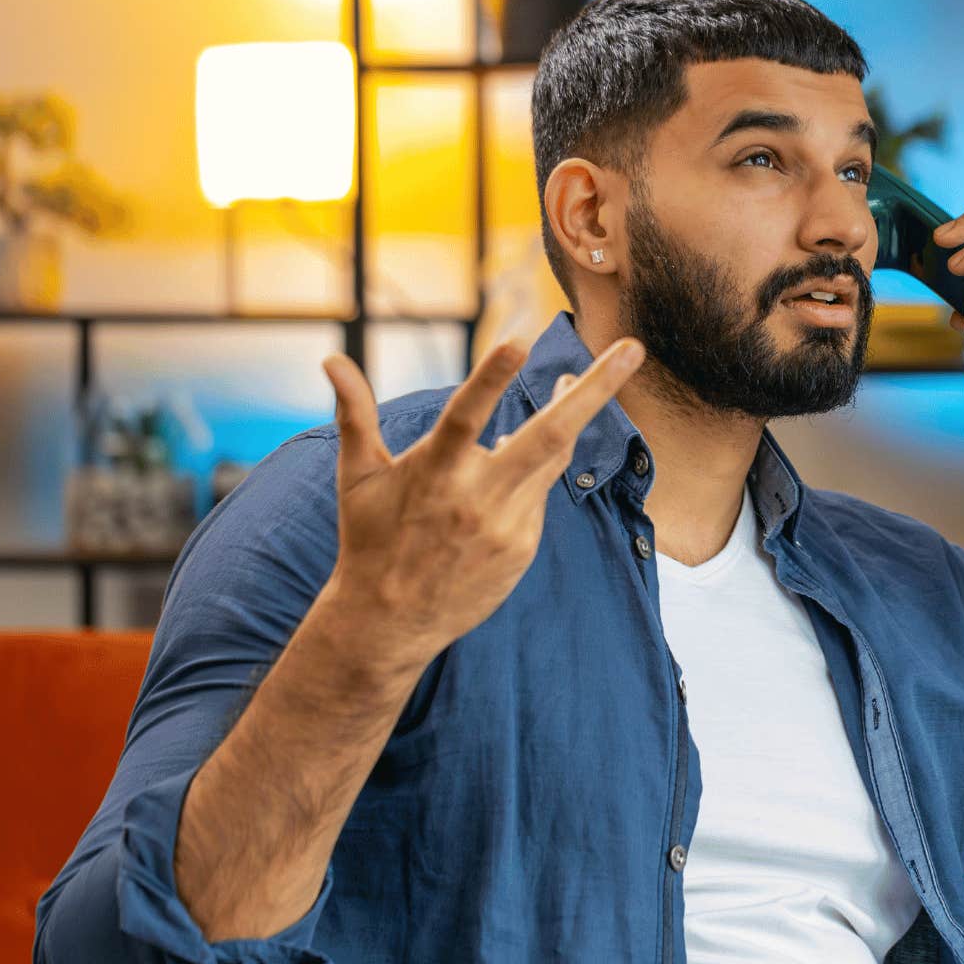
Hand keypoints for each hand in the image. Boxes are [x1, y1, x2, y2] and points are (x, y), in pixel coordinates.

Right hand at [314, 335, 644, 680]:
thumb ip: (354, 414)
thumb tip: (330, 359)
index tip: (519, 341)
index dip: (490, 379)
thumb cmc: (370, 538)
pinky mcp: (523, 548)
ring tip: (572, 381)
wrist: (390, 622)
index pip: (465, 417)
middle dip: (596, 389)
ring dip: (568, 416)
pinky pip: (538, 495)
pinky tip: (507, 473)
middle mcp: (477, 497)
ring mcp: (508, 525)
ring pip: (553, 457)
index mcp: (433, 472)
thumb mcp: (357, 477)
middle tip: (633, 348)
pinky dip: (529, 473)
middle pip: (551, 434)